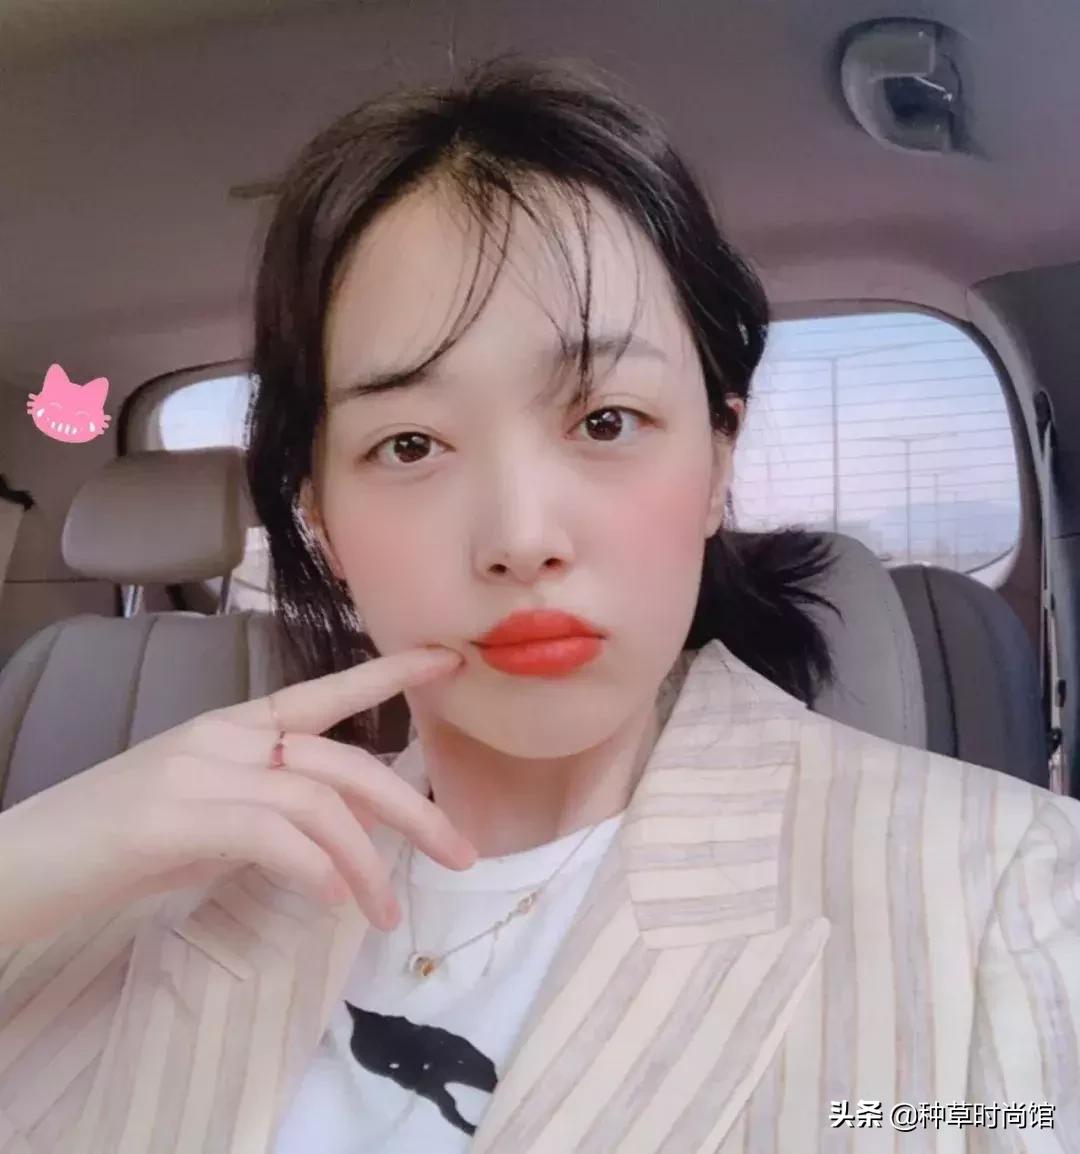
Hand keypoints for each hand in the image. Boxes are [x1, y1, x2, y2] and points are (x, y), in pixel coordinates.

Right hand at [0, 645, 473, 943]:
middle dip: (413, 808)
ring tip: (388, 914)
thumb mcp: (209, 813)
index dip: (389, 675)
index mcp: (234, 727)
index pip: (325, 693)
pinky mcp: (171, 816)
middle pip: (343, 760)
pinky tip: (330, 902)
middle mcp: (223, 736)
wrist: (22, 861)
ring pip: (316, 799)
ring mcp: (196, 771)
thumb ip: (268, 808)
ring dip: (366, 862)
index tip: (447, 664)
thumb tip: (334, 836)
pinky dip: (312, 866)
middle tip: (463, 853)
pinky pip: (269, 833)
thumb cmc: (115, 841)